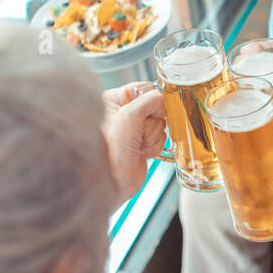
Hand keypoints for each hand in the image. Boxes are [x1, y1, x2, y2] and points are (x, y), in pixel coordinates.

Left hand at [102, 82, 167, 200]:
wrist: (107, 183)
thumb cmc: (108, 151)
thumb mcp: (130, 115)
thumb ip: (151, 100)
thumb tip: (165, 100)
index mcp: (114, 101)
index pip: (143, 89)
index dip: (153, 99)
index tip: (155, 108)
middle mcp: (123, 115)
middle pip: (155, 109)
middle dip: (150, 123)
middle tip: (137, 133)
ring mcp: (132, 132)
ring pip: (159, 126)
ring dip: (152, 137)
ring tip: (136, 146)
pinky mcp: (141, 147)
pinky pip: (159, 140)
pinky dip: (153, 148)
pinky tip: (139, 154)